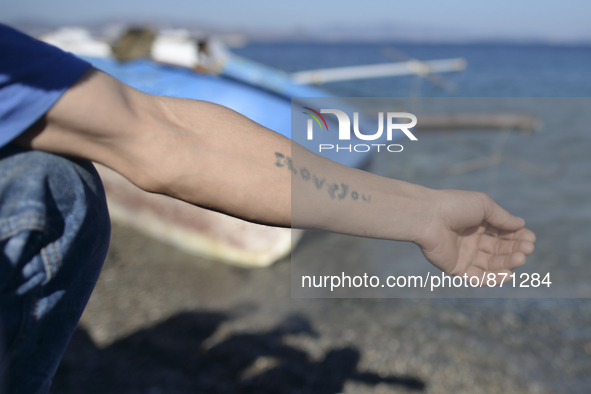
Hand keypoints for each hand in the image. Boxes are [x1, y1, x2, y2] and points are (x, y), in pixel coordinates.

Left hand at [416, 190, 535, 283]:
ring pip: (490, 264)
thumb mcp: (483, 205)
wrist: (429, 217)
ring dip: (507, 263)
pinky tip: (507, 274)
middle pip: (498, 249)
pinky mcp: (455, 268)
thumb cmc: (455, 206)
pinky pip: (477, 277)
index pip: (501, 233)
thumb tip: (522, 224)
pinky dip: (493, 278)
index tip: (531, 238)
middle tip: (527, 249)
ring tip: (521, 258)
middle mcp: (470, 240)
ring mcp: (463, 255)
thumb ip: (502, 217)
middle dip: (514, 249)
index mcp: (476, 223)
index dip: (517, 237)